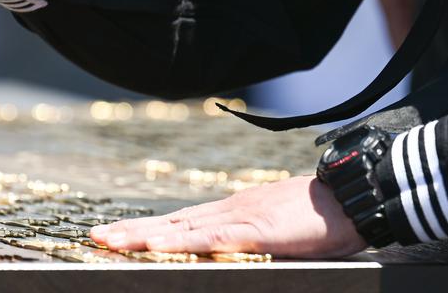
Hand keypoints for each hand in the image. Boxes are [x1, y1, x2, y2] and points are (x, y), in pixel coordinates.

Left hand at [90, 176, 367, 258]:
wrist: (352, 196)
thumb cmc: (323, 215)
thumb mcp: (281, 228)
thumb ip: (254, 238)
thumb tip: (235, 251)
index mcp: (237, 210)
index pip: (185, 221)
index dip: (151, 228)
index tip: (120, 234)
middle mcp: (231, 209)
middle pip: (174, 222)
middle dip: (133, 231)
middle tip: (95, 238)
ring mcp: (241, 216)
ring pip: (182, 228)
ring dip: (143, 235)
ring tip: (109, 241)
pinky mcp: (255, 229)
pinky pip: (211, 237)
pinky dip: (180, 241)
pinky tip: (156, 245)